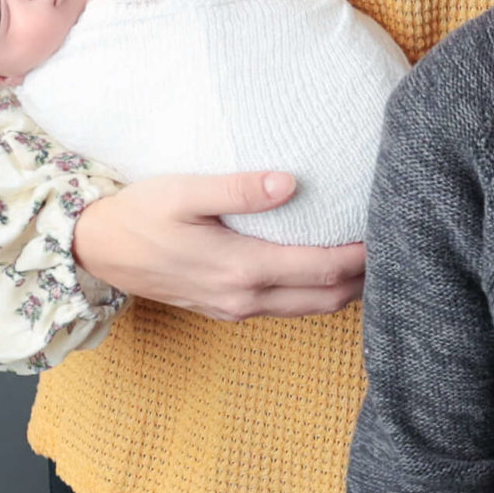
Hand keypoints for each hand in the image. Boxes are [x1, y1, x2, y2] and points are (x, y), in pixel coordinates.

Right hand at [72, 172, 366, 321]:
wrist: (96, 251)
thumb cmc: (140, 214)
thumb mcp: (184, 191)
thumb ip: (239, 188)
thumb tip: (290, 183)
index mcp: (241, 269)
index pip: (323, 270)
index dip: (362, 255)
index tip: (390, 232)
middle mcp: (244, 298)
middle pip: (327, 298)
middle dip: (366, 278)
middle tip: (397, 246)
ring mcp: (235, 309)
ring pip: (309, 308)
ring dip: (344, 290)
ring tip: (371, 258)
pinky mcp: (227, 309)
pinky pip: (286, 308)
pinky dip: (315, 294)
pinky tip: (326, 270)